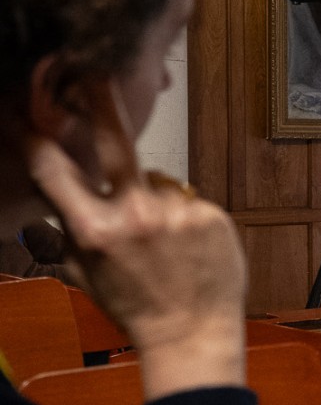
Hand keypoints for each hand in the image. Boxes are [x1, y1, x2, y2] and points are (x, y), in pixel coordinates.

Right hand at [27, 79, 246, 398]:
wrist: (192, 332)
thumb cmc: (134, 306)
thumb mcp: (85, 273)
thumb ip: (66, 234)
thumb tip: (48, 205)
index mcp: (94, 230)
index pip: (54, 172)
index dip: (34, 138)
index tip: (24, 112)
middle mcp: (134, 214)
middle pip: (115, 143)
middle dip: (100, 104)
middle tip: (95, 72)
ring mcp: (176, 211)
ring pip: (158, 181)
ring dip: (155, 198)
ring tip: (164, 240)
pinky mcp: (211, 213)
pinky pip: (189, 199)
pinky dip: (185, 215)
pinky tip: (188, 245)